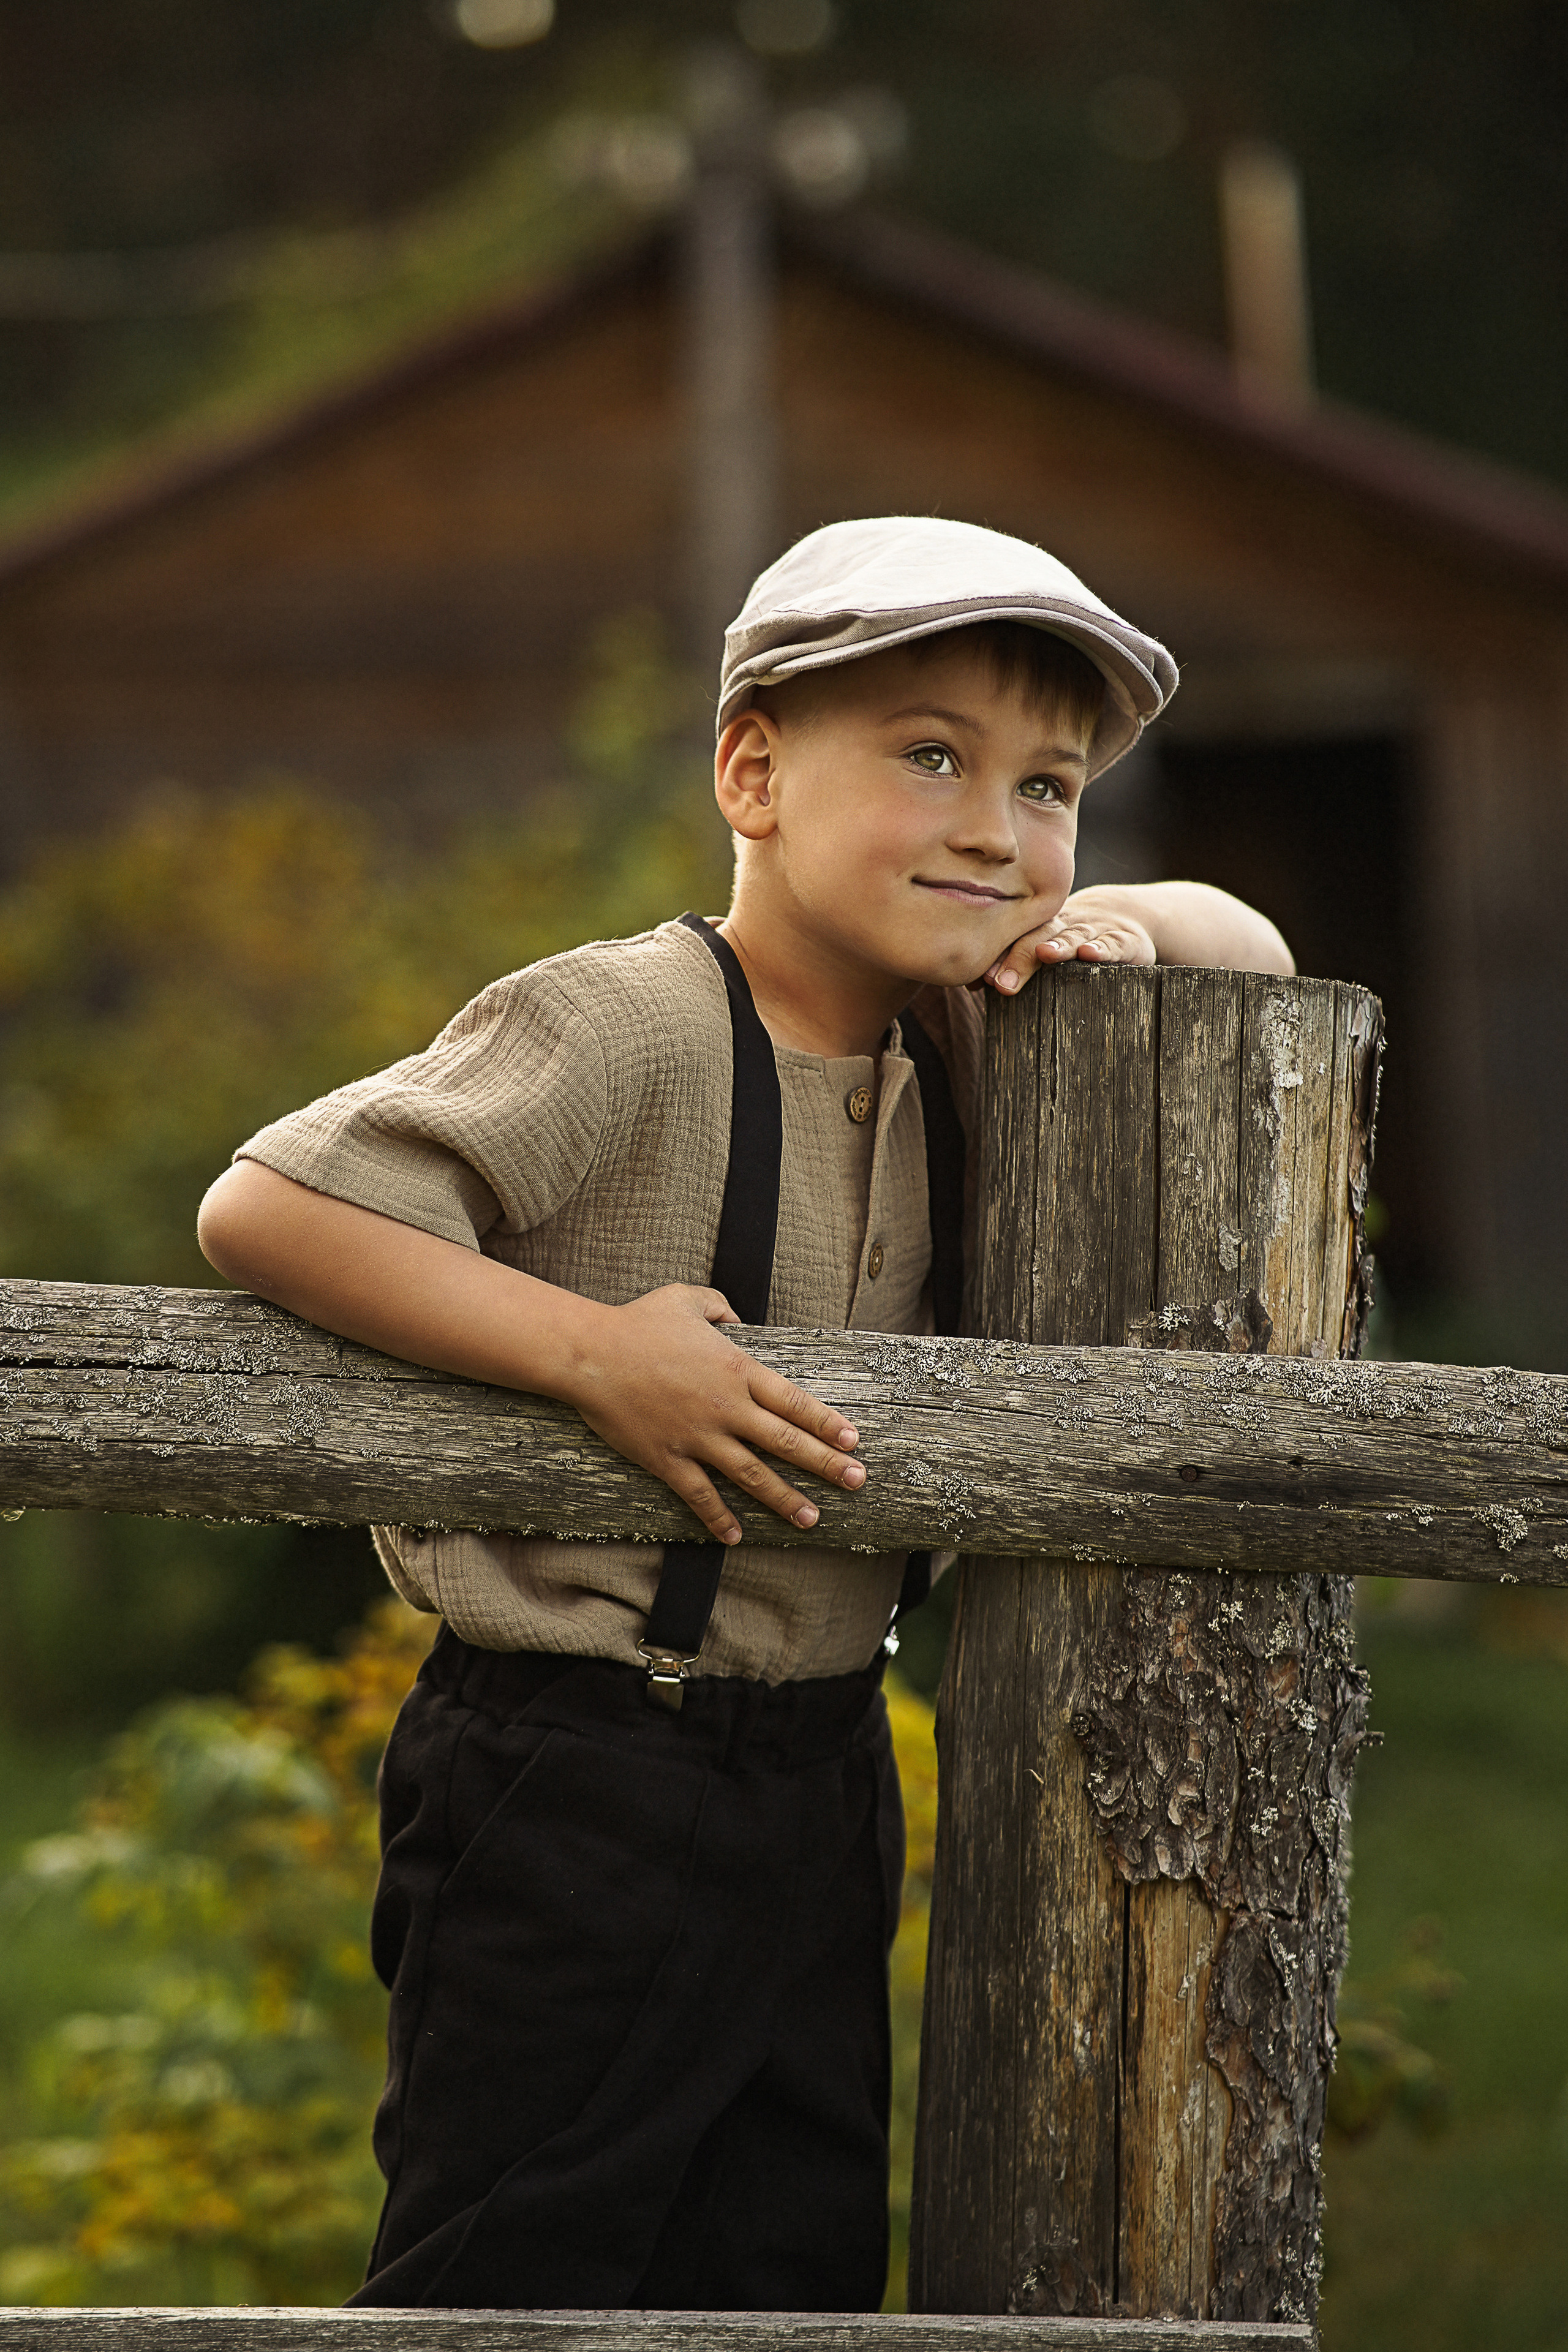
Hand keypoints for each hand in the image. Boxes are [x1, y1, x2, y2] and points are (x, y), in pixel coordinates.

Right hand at [563, 1283, 865, 1543]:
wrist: (589, 1354)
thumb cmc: (637, 1322)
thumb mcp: (686, 1298)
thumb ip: (721, 1306)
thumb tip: (738, 1320)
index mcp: (736, 1370)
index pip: (793, 1402)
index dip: (826, 1423)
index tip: (853, 1441)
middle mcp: (724, 1408)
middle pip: (785, 1441)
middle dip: (826, 1464)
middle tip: (858, 1482)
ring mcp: (697, 1437)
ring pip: (751, 1475)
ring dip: (784, 1499)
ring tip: (812, 1518)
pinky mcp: (668, 1459)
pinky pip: (699, 1495)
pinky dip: (718, 1518)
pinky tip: (735, 1536)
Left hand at [978, 886, 1156, 995]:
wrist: (1125, 915)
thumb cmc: (1072, 938)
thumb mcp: (1046, 945)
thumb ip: (1012, 962)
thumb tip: (973, 984)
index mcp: (1041, 926)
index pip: (1016, 937)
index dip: (1000, 956)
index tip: (983, 979)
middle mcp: (1066, 923)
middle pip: (1040, 936)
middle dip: (1021, 957)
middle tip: (1003, 982)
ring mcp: (1096, 929)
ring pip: (1074, 935)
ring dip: (1059, 946)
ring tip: (1044, 954)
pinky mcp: (1126, 939)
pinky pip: (1113, 943)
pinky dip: (1102, 948)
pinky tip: (1089, 954)